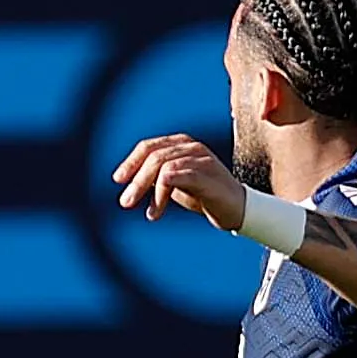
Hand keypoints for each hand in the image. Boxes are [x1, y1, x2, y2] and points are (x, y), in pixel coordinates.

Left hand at [112, 134, 249, 232]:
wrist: (238, 210)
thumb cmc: (206, 196)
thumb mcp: (176, 184)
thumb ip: (157, 178)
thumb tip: (131, 181)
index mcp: (182, 145)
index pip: (149, 147)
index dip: (131, 162)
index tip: (118, 180)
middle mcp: (191, 147)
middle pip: (154, 156)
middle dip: (136, 180)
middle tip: (126, 202)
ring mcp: (201, 159)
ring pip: (164, 166)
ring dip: (148, 190)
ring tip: (147, 212)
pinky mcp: (208, 175)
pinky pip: (179, 176)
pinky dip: (163, 192)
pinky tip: (156, 209)